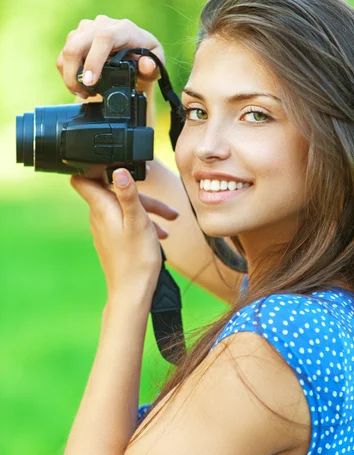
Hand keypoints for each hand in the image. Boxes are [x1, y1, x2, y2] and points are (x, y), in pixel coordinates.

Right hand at [56, 15, 164, 97]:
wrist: (134, 51)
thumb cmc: (146, 57)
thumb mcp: (156, 63)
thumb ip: (153, 66)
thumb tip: (145, 65)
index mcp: (123, 29)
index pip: (103, 38)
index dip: (94, 60)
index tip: (90, 82)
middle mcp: (101, 24)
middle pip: (76, 45)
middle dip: (74, 74)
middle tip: (85, 93)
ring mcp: (86, 29)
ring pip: (67, 51)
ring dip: (70, 77)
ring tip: (85, 93)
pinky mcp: (76, 37)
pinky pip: (63, 56)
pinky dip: (66, 74)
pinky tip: (79, 86)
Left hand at [70, 166, 178, 301]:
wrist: (132, 292)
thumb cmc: (137, 259)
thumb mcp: (138, 221)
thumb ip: (128, 194)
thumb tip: (118, 170)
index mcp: (102, 208)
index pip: (81, 179)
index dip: (92, 167)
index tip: (112, 162)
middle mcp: (99, 217)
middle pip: (113, 192)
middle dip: (138, 193)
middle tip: (163, 205)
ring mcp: (104, 229)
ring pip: (123, 208)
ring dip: (146, 209)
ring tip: (170, 219)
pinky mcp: (112, 240)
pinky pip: (126, 222)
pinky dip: (142, 222)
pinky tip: (161, 233)